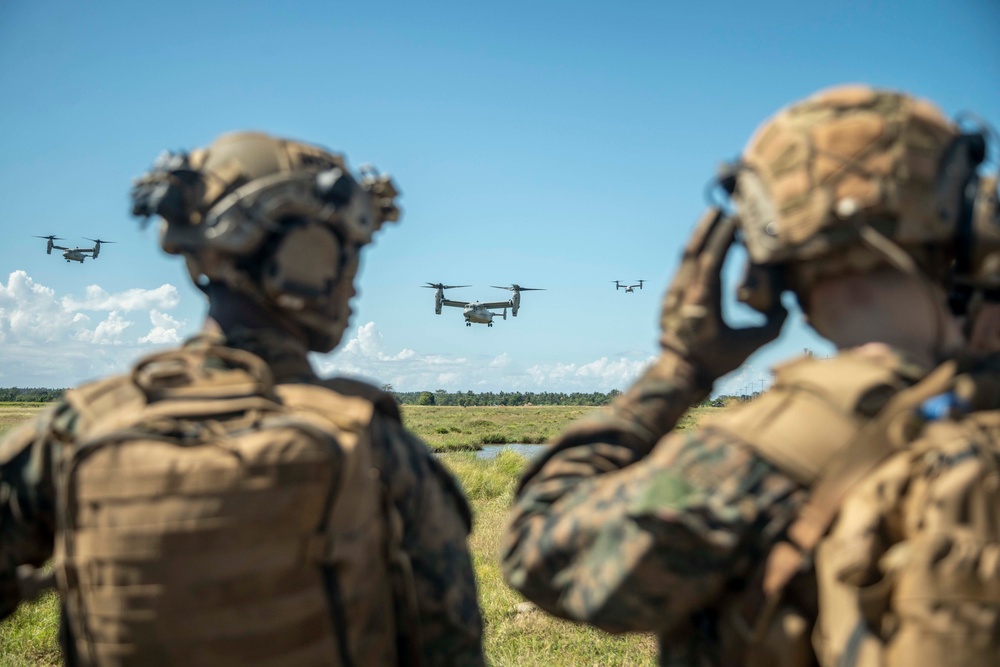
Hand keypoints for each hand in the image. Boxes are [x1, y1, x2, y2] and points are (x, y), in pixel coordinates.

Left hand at [659, 207, 787, 384]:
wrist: (677, 375)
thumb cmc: (714, 362)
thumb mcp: (749, 346)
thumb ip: (772, 325)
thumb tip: (788, 305)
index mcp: (701, 302)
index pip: (711, 260)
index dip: (722, 236)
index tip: (734, 217)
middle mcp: (682, 293)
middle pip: (693, 251)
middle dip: (707, 227)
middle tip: (722, 207)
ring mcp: (672, 294)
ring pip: (684, 257)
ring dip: (699, 237)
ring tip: (713, 219)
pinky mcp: (668, 298)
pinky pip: (681, 268)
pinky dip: (694, 253)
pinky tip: (703, 245)